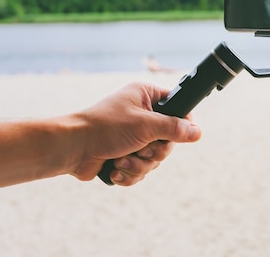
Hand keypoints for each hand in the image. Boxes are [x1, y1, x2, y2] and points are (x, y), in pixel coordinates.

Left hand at [67, 82, 201, 185]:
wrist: (71, 149)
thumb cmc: (104, 128)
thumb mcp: (145, 125)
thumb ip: (174, 128)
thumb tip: (198, 132)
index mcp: (146, 97)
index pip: (178, 108)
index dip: (180, 124)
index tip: (178, 135)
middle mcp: (142, 115)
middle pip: (168, 140)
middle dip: (153, 152)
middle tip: (141, 149)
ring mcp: (133, 136)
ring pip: (154, 158)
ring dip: (139, 165)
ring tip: (121, 160)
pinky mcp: (124, 155)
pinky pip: (140, 170)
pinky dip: (129, 173)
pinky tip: (114, 169)